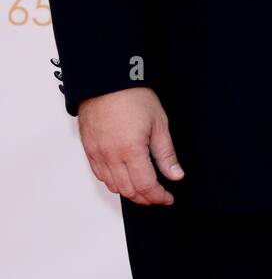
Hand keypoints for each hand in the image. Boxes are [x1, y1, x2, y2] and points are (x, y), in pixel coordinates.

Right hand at [77, 87, 184, 205]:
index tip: (168, 198)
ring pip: (113, 186)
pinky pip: (100, 175)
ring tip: (143, 189)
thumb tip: (175, 175)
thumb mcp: (159, 123)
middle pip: (128, 191)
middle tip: (158, 196)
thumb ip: (166, 153)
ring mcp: (97, 154)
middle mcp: (111, 156)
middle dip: (145, 198)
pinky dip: (113, 182)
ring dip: (129, 192)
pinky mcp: (89, 149)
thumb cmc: (132, 96)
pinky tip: (124, 178)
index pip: (146, 186)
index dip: (159, 196)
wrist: (106, 81)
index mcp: (131, 150)